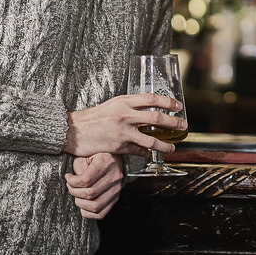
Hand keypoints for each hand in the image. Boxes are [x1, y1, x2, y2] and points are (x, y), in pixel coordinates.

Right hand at [63, 93, 186, 156]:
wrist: (72, 130)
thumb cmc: (92, 117)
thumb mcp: (112, 104)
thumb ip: (130, 106)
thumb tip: (148, 109)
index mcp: (124, 101)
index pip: (152, 99)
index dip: (168, 102)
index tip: (178, 106)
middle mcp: (125, 115)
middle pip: (156, 118)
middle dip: (173, 123)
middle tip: (183, 126)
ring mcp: (123, 132)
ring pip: (151, 140)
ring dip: (165, 145)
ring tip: (172, 148)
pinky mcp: (119, 147)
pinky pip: (138, 152)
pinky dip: (146, 154)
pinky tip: (150, 155)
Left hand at [65, 153, 123, 219]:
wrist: (115, 161)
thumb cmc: (98, 158)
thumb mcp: (87, 156)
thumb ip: (79, 166)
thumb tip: (72, 180)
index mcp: (106, 163)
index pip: (86, 180)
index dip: (72, 182)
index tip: (68, 178)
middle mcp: (114, 177)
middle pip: (89, 194)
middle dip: (74, 192)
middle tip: (70, 186)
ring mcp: (117, 189)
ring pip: (95, 206)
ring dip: (80, 203)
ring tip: (77, 195)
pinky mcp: (115, 199)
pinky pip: (100, 214)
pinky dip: (87, 212)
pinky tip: (83, 203)